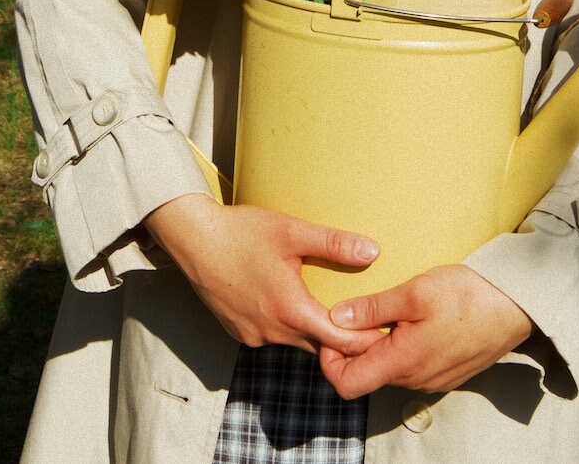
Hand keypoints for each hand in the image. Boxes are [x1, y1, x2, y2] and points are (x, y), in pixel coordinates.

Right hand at [144, 194, 386, 355]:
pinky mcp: (238, 332)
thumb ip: (334, 244)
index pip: (340, 342)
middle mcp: (273, 332)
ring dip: (312, 331)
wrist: (193, 239)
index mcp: (291, 311)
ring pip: (295, 342)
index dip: (365, 340)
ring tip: (330, 311)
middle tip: (366, 325)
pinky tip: (287, 302)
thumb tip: (374, 251)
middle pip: (319, 346)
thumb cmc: (243, 232)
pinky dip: (285, 326)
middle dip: (342, 340)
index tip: (386, 334)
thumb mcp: (292, 232)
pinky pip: (272, 336)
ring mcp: (253, 335)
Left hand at [317, 265, 533, 398]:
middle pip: (366, 375)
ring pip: (388, 370)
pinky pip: (410, 367)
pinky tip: (410, 319)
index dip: (329, 358)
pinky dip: (400, 347)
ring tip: (386, 310)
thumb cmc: (466, 294)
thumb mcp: (414, 292)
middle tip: (358, 309)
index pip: (347, 383)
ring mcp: (431, 380)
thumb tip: (335, 318)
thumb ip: (373, 309)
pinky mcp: (445, 373)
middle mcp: (414, 380)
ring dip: (379, 345)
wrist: (515, 305)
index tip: (332, 327)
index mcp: (402, 363)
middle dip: (353, 346)